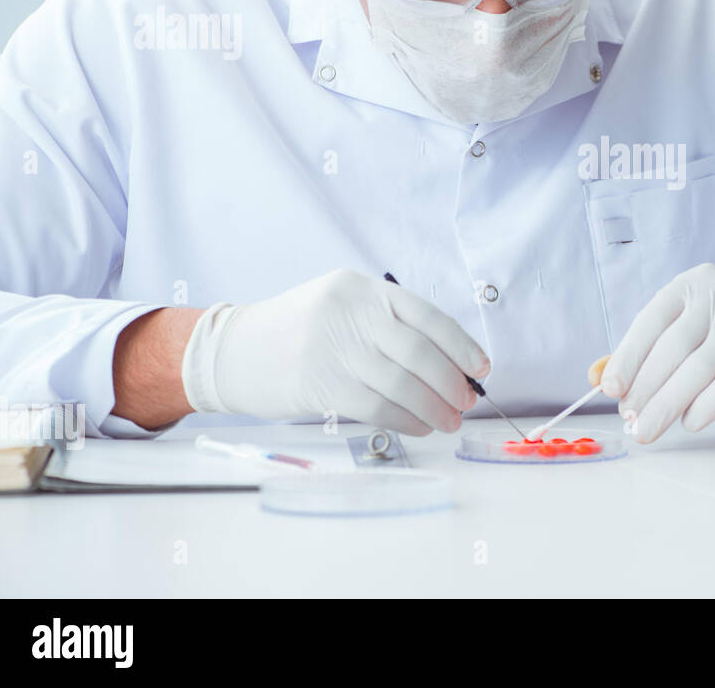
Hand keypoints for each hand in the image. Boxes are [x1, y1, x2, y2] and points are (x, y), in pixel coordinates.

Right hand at [181, 270, 488, 434]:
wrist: (233, 349)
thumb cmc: (298, 331)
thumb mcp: (342, 306)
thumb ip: (387, 325)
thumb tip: (448, 363)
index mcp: (362, 289)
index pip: (427, 316)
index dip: (461, 345)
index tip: (481, 367)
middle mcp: (351, 313)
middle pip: (420, 352)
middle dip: (452, 381)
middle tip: (467, 400)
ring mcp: (334, 348)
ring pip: (402, 383)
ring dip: (434, 407)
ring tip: (450, 421)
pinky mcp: (320, 384)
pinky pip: (378, 407)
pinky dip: (407, 420)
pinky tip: (420, 426)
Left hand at [601, 263, 714, 442]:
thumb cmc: (711, 348)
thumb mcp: (671, 343)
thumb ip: (635, 358)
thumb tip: (596, 376)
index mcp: (689, 285)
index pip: (651, 320)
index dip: (628, 356)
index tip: (609, 389)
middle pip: (675, 345)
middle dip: (647, 387)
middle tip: (629, 419)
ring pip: (701, 366)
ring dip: (670, 403)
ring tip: (649, 429)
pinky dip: (707, 405)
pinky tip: (689, 422)